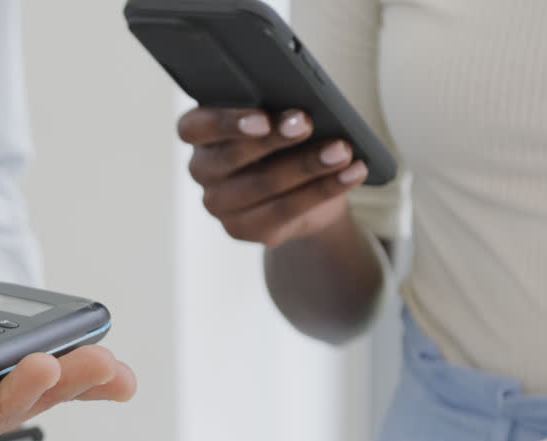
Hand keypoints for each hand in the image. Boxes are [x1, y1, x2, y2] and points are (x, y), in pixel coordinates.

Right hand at [178, 107, 367, 246]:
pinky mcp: (243, 229)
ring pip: (263, 185)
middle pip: (231, 157)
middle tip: (307, 123)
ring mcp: (219, 204)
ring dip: (307, 165)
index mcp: (199, 132)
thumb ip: (276, 104)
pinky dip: (324, 189)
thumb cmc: (284, 134)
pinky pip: (286, 210)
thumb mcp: (277, 112)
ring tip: (342, 149)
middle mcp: (202, 169)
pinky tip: (352, 172)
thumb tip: (300, 104)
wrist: (301, 186)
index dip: (226, 122)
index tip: (263, 118)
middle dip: (274, 140)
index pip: (195, 126)